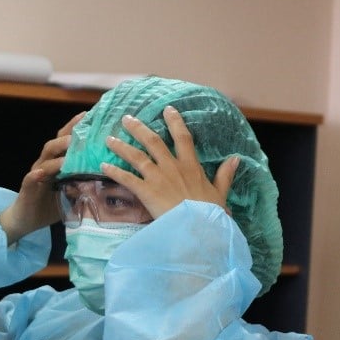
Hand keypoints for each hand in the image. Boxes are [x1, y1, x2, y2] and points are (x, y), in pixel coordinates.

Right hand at [0, 112, 84, 243]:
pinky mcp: (28, 188)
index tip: (89, 116)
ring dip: (57, 150)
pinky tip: (41, 172)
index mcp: (55, 164)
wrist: (24, 220)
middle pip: (55, 144)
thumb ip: (84, 185)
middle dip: (68, 134)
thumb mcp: (71, 195)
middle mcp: (44, 165)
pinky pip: (31, 179)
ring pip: (45, 158)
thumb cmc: (49, 206)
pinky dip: (36, 175)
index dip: (75, 129)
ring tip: (69, 144)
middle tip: (83, 126)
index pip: (65, 143)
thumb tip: (106, 180)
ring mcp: (35, 175)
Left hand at [101, 106, 238, 219]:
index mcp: (191, 166)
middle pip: (153, 141)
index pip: (183, 138)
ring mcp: (157, 178)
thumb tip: (236, 158)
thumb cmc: (209, 214)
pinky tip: (103, 165)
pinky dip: (114, 171)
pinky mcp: (146, 191)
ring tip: (109, 139)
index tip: (167, 110)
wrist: (197, 229)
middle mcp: (172, 167)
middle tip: (126, 119)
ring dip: (121, 147)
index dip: (175, 122)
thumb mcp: (220, 193)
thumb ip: (225, 175)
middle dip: (138, 128)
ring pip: (136, 156)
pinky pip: (126, 178)